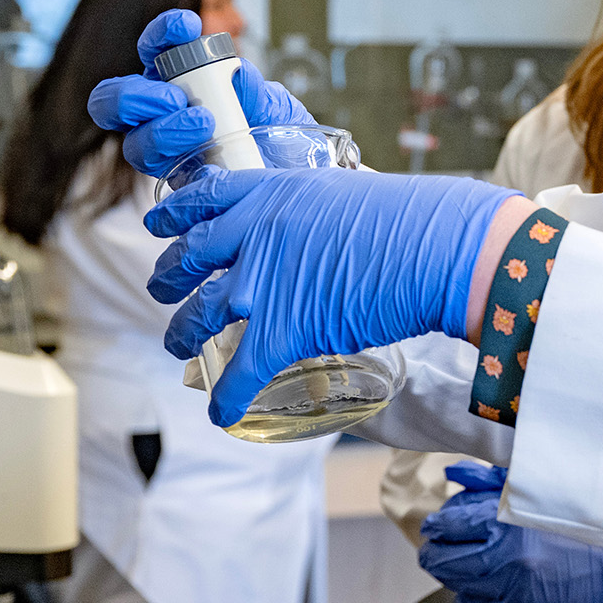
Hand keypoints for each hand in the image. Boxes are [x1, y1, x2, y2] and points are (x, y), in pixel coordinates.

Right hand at [87, 9, 311, 179]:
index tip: (187, 27)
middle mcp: (161, 114)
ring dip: (161, 131)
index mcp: (181, 81)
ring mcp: (164, 151)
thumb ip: (255, 91)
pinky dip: (182, 164)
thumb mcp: (278, 109)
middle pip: (113, 100)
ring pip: (133, 142)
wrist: (294, 183)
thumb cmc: (280, 138)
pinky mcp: (175, 183)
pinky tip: (211, 165)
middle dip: (136, 95)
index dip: (162, 34)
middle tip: (175, 99)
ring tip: (202, 125)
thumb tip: (238, 74)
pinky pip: (161, 177)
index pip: (156, 50)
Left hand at [144, 165, 517, 425]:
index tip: (161, 222)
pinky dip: (225, 398)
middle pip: (188, 259)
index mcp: (272, 193)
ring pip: (198, 316)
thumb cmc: (417, 217)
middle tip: (163, 289)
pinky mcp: (281, 333)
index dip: (174, 214)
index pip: (203, 199)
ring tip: (180, 347)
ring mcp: (262, 286)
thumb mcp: (350, 189)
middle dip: (167, 278)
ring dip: (183, 336)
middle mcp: (254, 236)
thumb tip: (321, 225)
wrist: (441, 251)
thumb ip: (316, 208)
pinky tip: (221, 413)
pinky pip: (237, 375)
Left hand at [419, 462, 602, 602]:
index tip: (435, 524)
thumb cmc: (573, 515)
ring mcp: (510, 581)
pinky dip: (467, 602)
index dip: (437, 524)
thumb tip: (453, 473)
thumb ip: (487, 479)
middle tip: (432, 549)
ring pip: (458, 585)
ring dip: (447, 577)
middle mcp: (503, 551)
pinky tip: (466, 592)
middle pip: (446, 559)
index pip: (451, 523)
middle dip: (433, 554)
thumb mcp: (531, 486)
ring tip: (446, 567)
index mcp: (505, 517)